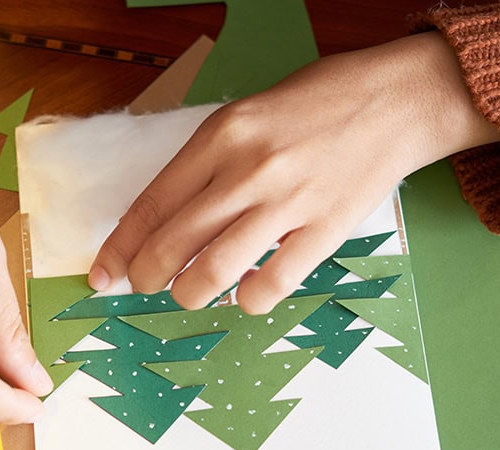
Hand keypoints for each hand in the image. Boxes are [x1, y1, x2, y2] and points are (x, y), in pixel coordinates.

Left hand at [89, 32, 498, 313]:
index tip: (103, 273)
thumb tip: (166, 216)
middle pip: (172, 244)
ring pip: (213, 271)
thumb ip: (209, 160)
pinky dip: (250, 300)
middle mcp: (247, 169)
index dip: (119, 247)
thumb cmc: (320, 103)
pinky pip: (272, 284)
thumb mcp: (248, 113)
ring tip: (189, 294)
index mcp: (221, 136)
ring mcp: (287, 201)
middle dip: (145, 277)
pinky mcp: (325, 229)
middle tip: (144, 286)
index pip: (151, 204)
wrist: (396, 99)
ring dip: (190, 294)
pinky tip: (247, 294)